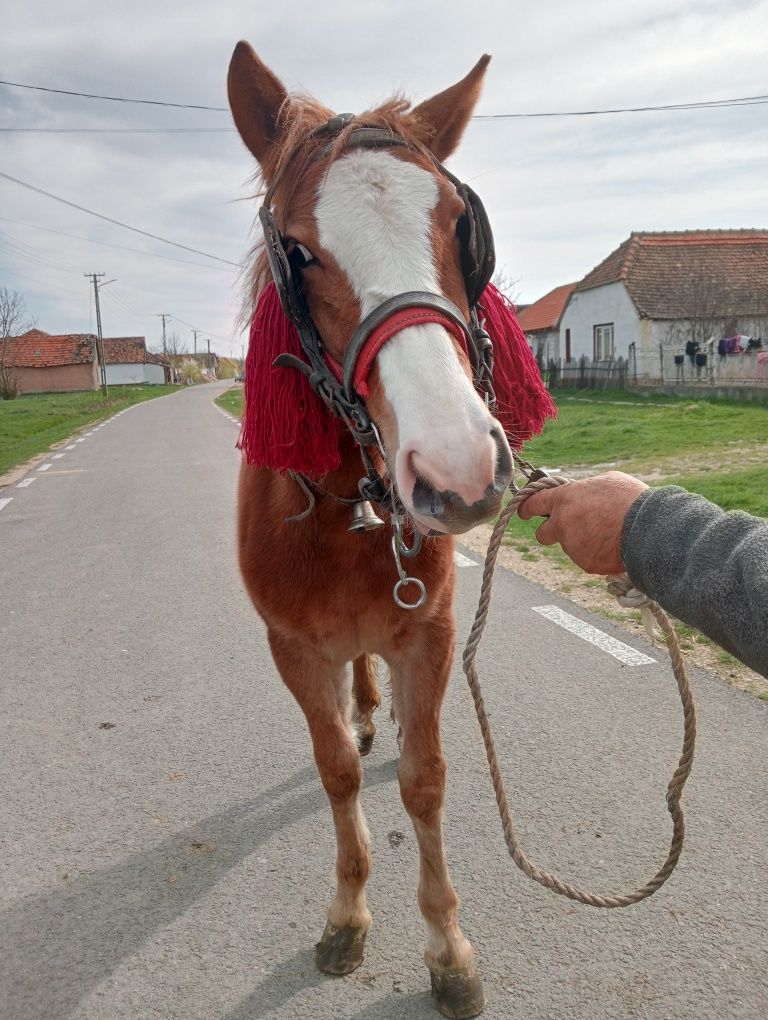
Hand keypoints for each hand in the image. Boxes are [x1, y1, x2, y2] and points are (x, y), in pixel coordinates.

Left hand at [517, 471, 647, 574]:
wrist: (648, 528)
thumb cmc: (630, 499)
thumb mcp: (606, 481)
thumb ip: (585, 489)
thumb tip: (581, 493)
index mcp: (564, 499)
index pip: (533, 503)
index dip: (526, 508)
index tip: (525, 512)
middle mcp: (562, 523)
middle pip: (542, 534)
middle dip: (551, 532)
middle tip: (568, 529)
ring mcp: (572, 546)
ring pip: (571, 546)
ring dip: (582, 542)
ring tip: (608, 533)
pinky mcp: (585, 563)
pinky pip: (586, 558)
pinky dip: (596, 554)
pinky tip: (612, 545)